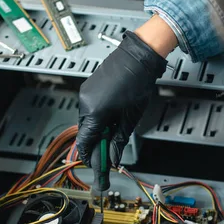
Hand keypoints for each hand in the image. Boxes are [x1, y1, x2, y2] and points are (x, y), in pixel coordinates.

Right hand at [77, 31, 166, 184]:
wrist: (138, 57)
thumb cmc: (138, 83)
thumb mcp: (131, 117)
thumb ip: (120, 139)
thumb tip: (114, 157)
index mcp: (95, 113)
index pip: (85, 142)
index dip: (90, 157)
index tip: (97, 166)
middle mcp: (85, 103)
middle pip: (85, 133)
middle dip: (97, 144)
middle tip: (109, 153)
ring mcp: (85, 94)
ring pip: (87, 122)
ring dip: (98, 130)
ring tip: (115, 129)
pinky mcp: (88, 88)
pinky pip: (89, 109)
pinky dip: (98, 118)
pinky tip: (112, 116)